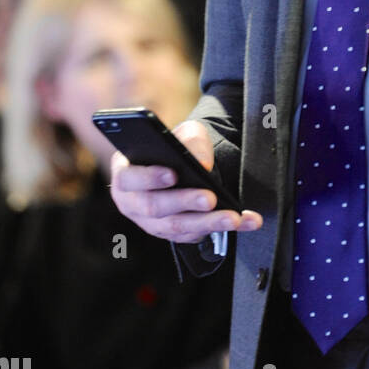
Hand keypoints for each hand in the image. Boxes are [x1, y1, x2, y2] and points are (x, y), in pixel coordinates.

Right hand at [110, 119, 262, 244]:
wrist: (185, 163)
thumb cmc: (178, 145)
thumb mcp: (185, 132)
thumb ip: (192, 141)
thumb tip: (202, 164)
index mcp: (125, 172)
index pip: (129, 177)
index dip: (149, 177)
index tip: (173, 174)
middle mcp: (132, 202)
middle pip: (154, 207)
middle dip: (185, 202)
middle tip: (209, 198)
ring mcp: (149, 222)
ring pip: (175, 227)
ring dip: (207, 223)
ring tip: (233, 217)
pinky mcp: (170, 234)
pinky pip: (192, 236)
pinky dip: (219, 229)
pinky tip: (242, 222)